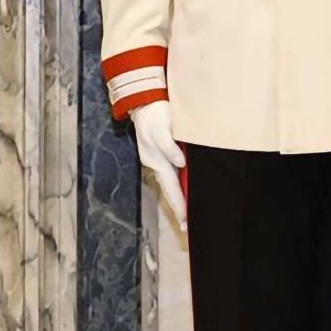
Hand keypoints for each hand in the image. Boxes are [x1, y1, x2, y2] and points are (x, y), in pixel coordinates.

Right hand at [128, 101, 185, 232]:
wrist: (144, 102)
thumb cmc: (155, 114)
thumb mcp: (161, 128)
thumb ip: (170, 146)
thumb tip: (180, 163)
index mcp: (157, 161)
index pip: (171, 187)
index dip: (179, 204)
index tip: (185, 220)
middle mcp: (155, 164)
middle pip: (168, 191)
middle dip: (177, 209)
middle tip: (185, 228)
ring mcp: (156, 161)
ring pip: (169, 185)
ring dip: (176, 201)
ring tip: (184, 217)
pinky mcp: (159, 156)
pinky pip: (168, 176)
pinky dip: (175, 188)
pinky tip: (181, 193)